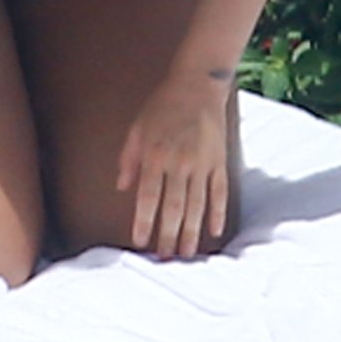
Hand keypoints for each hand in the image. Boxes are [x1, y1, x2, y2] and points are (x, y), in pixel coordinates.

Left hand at [117, 73, 229, 259]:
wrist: (197, 84)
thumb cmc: (162, 104)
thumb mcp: (137, 127)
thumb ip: (128, 158)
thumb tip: (120, 187)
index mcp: (155, 155)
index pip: (148, 198)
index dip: (144, 222)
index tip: (141, 242)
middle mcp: (179, 162)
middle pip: (173, 208)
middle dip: (168, 236)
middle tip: (165, 258)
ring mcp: (202, 163)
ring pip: (197, 206)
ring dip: (191, 232)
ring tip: (187, 254)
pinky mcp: (219, 161)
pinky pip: (219, 193)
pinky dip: (218, 213)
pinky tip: (214, 231)